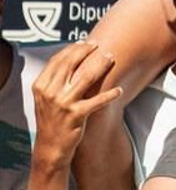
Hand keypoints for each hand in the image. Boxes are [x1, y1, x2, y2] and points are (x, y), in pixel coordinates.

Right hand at [29, 42, 120, 172]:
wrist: (50, 146)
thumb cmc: (52, 118)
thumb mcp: (46, 97)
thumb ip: (55, 78)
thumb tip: (72, 55)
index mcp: (40, 86)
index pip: (58, 60)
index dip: (73, 49)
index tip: (85, 42)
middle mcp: (50, 93)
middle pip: (71, 63)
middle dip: (87, 51)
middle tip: (100, 46)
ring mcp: (63, 104)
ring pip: (87, 77)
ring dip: (102, 65)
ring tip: (112, 58)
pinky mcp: (76, 115)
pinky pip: (97, 100)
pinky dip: (110, 94)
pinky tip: (119, 90)